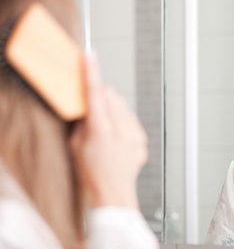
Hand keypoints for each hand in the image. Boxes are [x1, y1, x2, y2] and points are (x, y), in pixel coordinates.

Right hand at [70, 53, 147, 208]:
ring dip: (114, 111)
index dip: (92, 72)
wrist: (114, 193)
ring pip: (123, 108)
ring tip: (107, 131)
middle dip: (102, 97)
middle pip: (112, 96)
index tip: (90, 56)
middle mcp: (121, 127)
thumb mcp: (76, 146)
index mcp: (101, 127)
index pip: (95, 93)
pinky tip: (117, 140)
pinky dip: (123, 124)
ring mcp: (134, 133)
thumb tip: (87, 107)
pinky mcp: (142, 138)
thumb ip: (82, 122)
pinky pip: (131, 121)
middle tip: (94, 110)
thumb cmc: (92, 172)